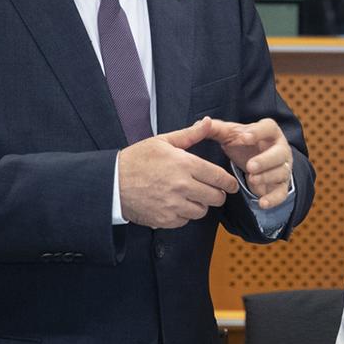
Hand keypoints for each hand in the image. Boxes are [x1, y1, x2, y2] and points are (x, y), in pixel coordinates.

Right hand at [117, 117, 237, 228]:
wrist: (112, 182)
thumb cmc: (136, 159)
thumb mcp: (163, 141)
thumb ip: (190, 134)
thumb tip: (208, 123)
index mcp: (185, 164)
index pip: (219, 177)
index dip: (229, 183)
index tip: (231, 185)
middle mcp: (182, 186)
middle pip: (216, 198)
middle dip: (217, 194)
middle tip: (212, 191)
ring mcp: (174, 204)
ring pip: (202, 211)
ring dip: (200, 205)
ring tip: (190, 196)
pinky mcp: (165, 219)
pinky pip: (185, 221)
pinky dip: (184, 215)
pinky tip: (175, 204)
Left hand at [211, 117, 292, 209]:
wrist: (255, 162)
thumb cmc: (242, 144)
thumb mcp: (229, 135)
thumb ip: (216, 128)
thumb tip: (203, 122)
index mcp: (269, 132)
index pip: (268, 128)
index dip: (258, 133)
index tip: (244, 138)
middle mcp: (280, 148)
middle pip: (280, 153)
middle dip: (266, 160)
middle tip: (250, 166)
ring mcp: (283, 167)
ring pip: (282, 172)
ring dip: (267, 177)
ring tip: (251, 180)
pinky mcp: (281, 185)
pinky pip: (282, 193)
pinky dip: (273, 199)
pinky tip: (262, 203)